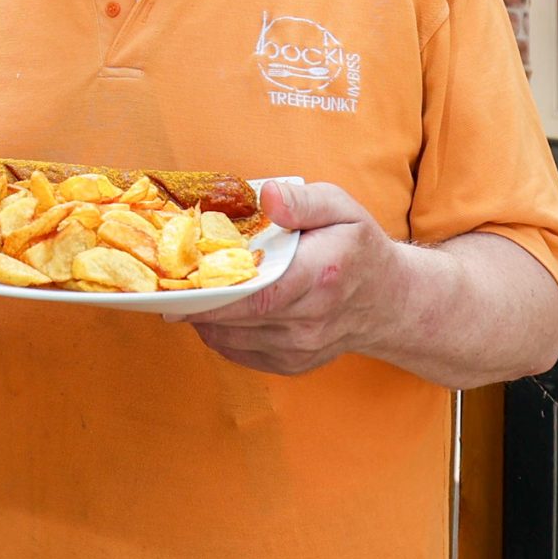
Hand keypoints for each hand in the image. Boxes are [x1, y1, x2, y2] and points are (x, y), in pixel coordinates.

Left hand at [189, 182, 403, 377]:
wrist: (389, 302)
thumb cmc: (358, 248)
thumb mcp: (341, 208)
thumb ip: (303, 200)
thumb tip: (267, 195)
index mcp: (320, 274)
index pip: (259, 292)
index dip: (214, 291)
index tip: (180, 282)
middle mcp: (310, 319)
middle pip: (238, 317)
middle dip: (196, 301)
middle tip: (168, 283)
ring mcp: (300, 348)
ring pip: (231, 338)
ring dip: (203, 317)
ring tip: (186, 293)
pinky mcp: (291, 363)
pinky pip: (239, 352)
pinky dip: (219, 332)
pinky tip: (215, 310)